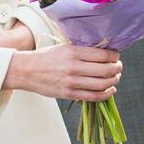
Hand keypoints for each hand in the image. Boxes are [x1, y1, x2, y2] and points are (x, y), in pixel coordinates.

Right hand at [5, 43, 122, 99]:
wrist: (25, 71)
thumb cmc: (45, 57)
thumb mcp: (63, 48)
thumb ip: (81, 51)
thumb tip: (103, 54)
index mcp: (73, 52)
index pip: (103, 54)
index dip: (114, 56)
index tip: (116, 56)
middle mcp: (74, 66)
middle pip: (106, 69)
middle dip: (117, 68)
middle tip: (118, 67)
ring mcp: (72, 82)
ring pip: (102, 84)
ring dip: (114, 81)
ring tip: (115, 78)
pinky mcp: (69, 94)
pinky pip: (93, 96)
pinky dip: (106, 94)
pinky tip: (110, 90)